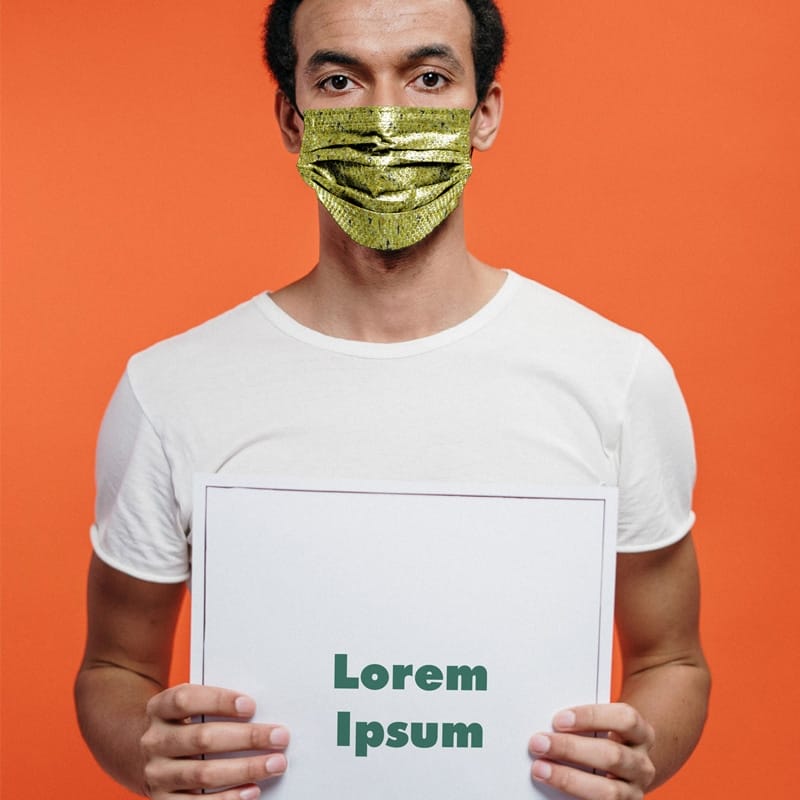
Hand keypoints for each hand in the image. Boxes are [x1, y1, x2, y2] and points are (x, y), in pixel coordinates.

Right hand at [140, 683, 288, 799]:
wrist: (132, 752)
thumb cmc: (176, 724)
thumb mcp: (182, 707)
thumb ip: (210, 706)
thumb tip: (258, 713)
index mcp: (159, 708)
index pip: (186, 700)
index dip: (218, 701)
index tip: (250, 705)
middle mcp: (154, 741)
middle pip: (202, 738)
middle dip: (246, 738)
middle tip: (279, 736)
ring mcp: (156, 773)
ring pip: (204, 774)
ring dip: (245, 769)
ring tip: (274, 764)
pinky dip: (228, 799)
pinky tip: (251, 790)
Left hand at [529, 703, 654, 798]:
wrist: (621, 775)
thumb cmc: (603, 743)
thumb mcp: (601, 729)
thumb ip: (583, 725)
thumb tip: (547, 725)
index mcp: (641, 734)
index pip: (625, 719)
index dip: (591, 717)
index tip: (558, 720)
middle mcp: (642, 764)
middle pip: (612, 755)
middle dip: (571, 749)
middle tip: (539, 743)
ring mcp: (635, 792)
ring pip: (608, 790)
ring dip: (568, 779)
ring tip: (541, 769)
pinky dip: (575, 798)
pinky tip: (553, 792)